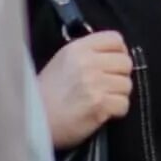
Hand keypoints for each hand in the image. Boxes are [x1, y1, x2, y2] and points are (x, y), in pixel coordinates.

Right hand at [39, 30, 131, 149]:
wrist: (34, 121)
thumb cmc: (47, 93)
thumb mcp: (63, 61)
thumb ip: (87, 54)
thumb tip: (115, 54)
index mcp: (78, 49)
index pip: (115, 39)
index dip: (119, 52)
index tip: (112, 65)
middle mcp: (88, 62)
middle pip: (126, 62)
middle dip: (120, 76)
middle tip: (107, 86)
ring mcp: (95, 83)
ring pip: (127, 84)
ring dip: (118, 95)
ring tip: (102, 100)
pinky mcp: (100, 104)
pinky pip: (124, 104)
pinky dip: (117, 111)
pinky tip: (102, 112)